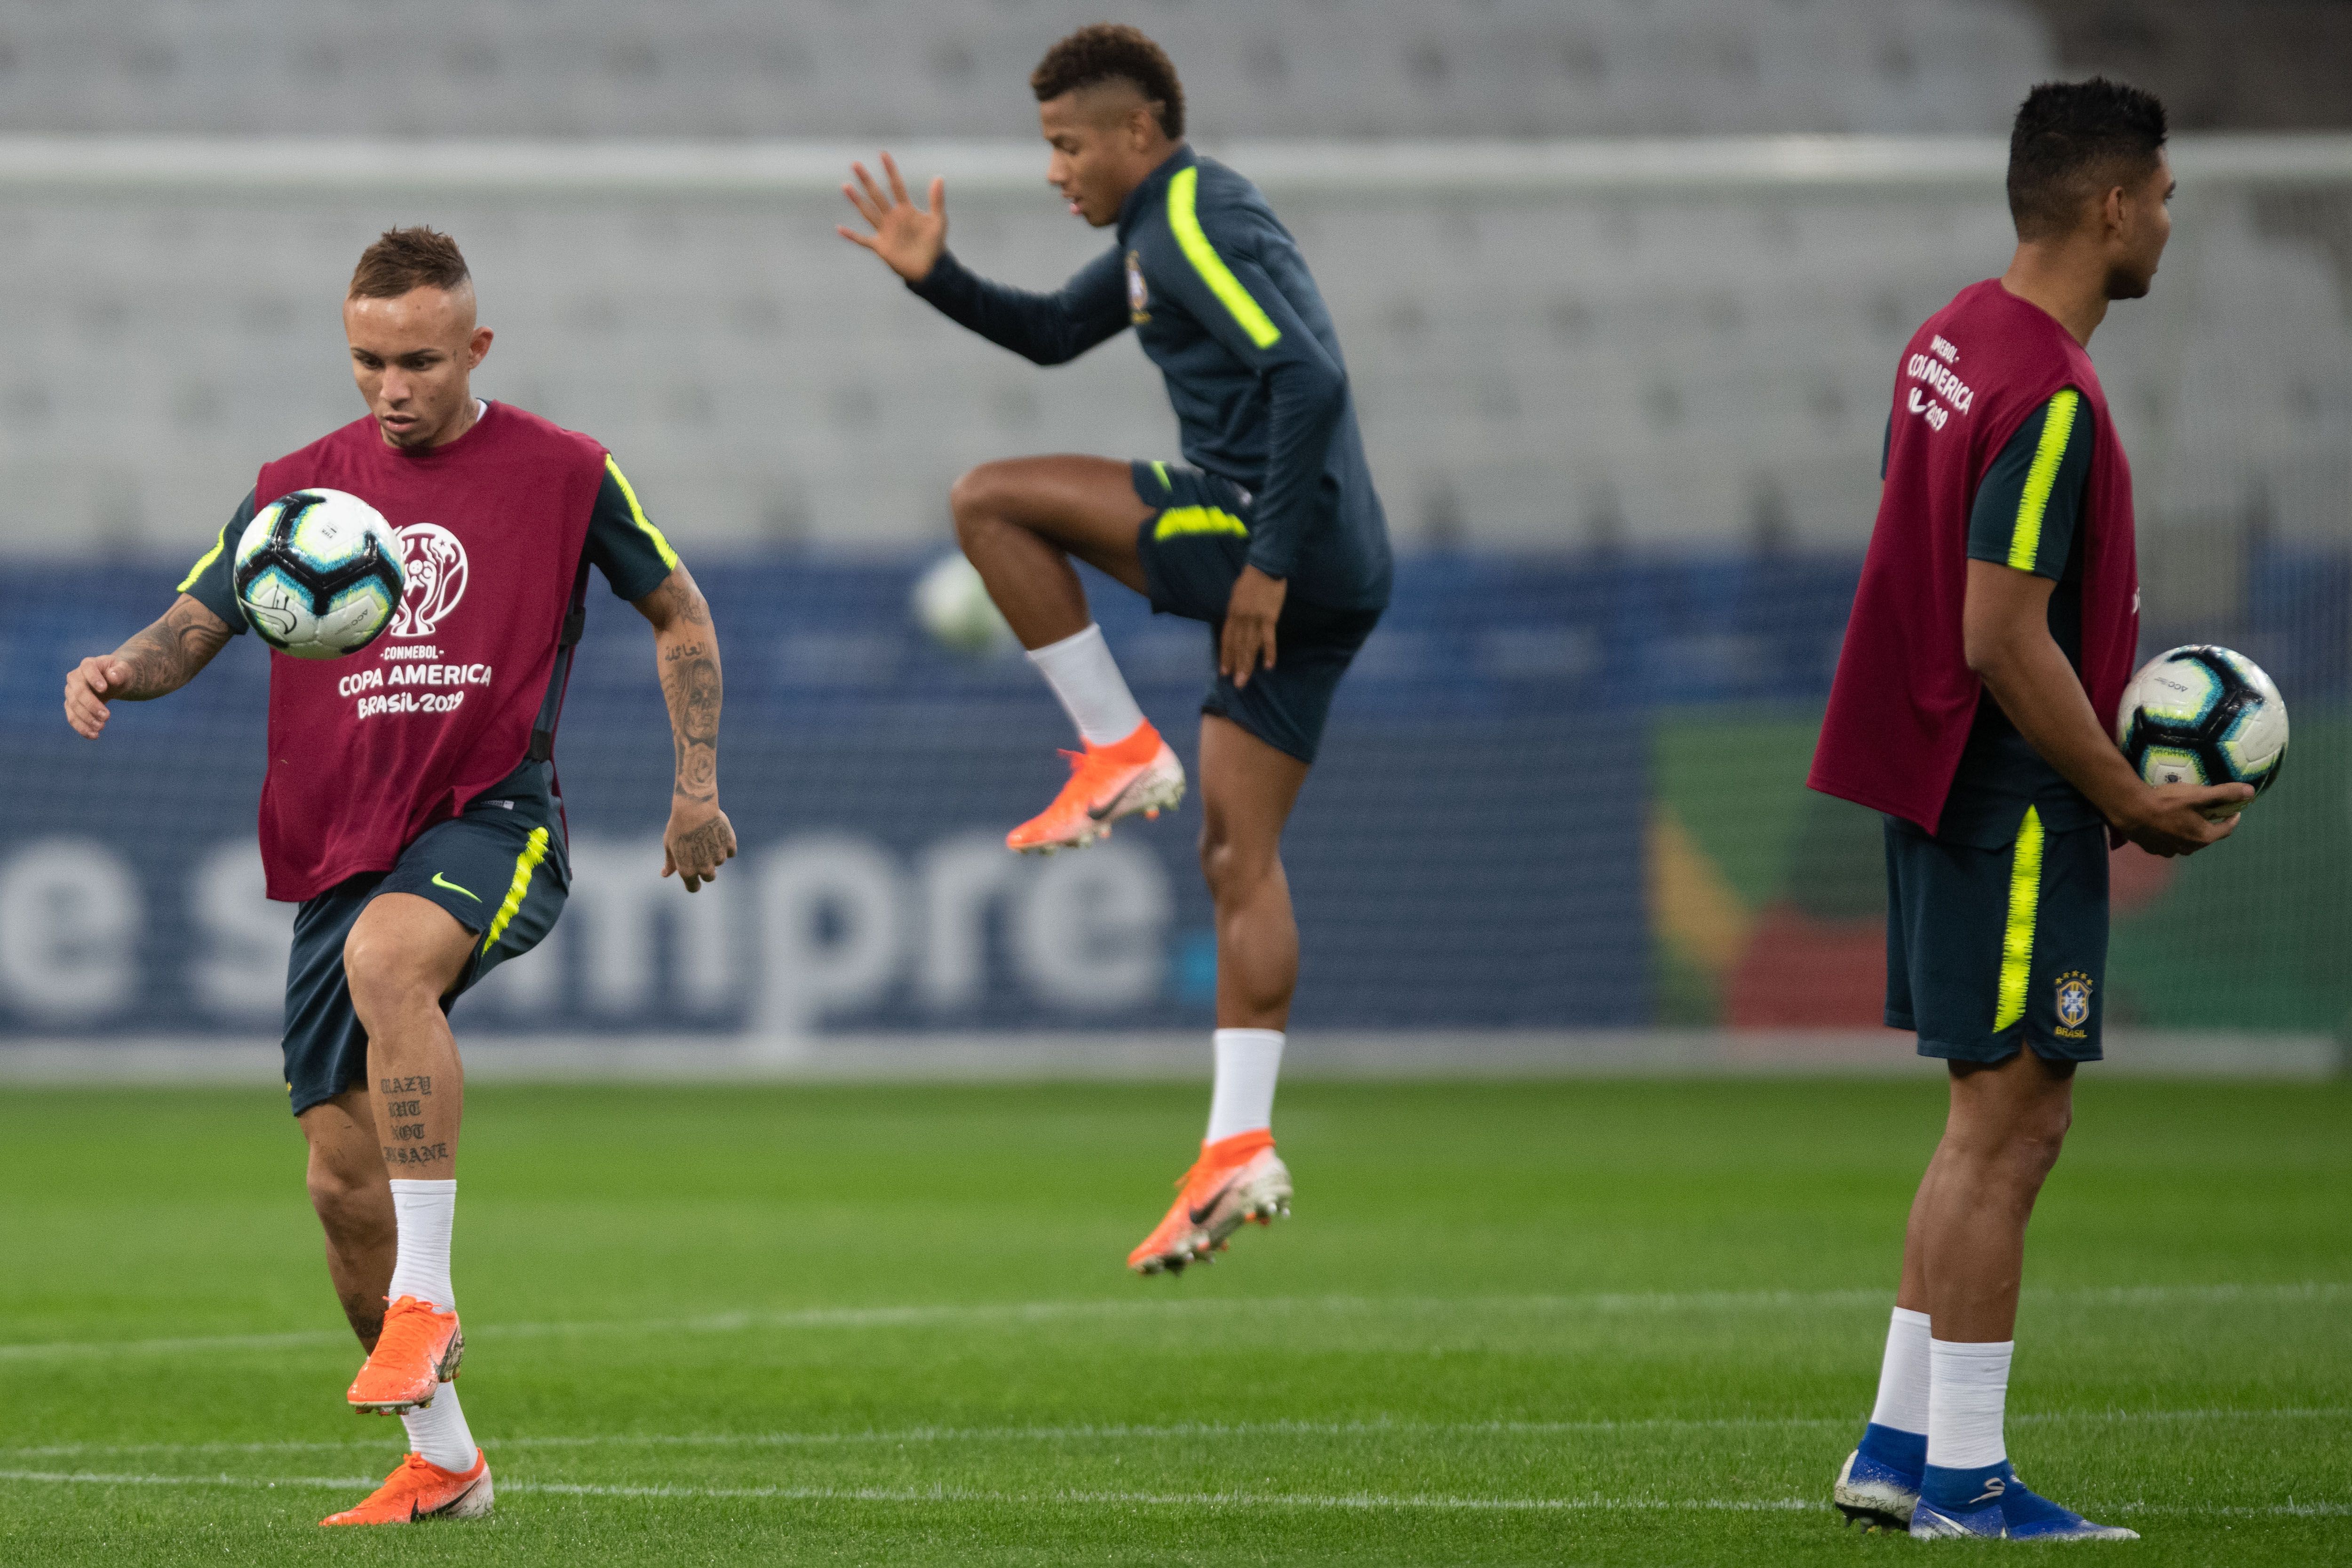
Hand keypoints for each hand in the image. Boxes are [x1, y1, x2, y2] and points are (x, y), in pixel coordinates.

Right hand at [63, 655, 132, 738]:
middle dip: (91, 705)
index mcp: (89, 664)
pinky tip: (93, 735)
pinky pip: (72, 718)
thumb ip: (121, 672)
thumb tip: (113, 676)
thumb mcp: (125, 670)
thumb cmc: (120, 673)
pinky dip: (81, 727)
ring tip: (101, 727)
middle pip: (78, 692)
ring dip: (86, 719)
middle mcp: (75, 677)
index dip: (94, 679)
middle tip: (107, 716)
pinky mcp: (72, 705)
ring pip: (73, 707)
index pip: (87, 669)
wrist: (114, 680)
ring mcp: (71, 692)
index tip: (104, 689)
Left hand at [662, 799, 737, 891]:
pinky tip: (717, 834)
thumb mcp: (669, 845)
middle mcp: (704, 867)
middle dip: (706, 870)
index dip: (694, 884)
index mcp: (687, 870)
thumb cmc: (678, 826)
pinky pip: (730, 851)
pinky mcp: (730, 845)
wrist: (694, 808)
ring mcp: (719, 856)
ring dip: (715, 854)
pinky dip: (726, 845)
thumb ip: (671, 863)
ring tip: (706, 836)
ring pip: (720, 861)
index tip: (694, 879)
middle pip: (710, 877)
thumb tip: (664, 874)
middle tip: (701, 854)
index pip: (693, 887)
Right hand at [837, 152, 946, 284]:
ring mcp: (885, 231)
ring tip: (845, 186)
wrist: (931, 269)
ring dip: (857, 200)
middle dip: (866, 180)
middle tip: (855, 164)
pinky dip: (852, 236)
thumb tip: (939, 177)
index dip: (890, 170)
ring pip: (868, 212)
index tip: (882, 154)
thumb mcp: (939, 221)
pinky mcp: (880, 246)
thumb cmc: (935, 244)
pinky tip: (839, 229)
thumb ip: (937, 200)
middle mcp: (892, 217)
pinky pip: (863, 240)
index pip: (896, 186)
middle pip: (877, 195)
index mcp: (906, 209)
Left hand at [1219, 567, 1285, 689]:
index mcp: (1232, 613)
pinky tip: (1268, 665)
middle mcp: (1241, 619)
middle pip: (1237, 646)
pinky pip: (1268, 638)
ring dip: (1248, 664)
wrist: (1265, 567)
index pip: (1227, 639)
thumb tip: (1235, 625)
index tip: (1224, 672)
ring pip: (1250, 645)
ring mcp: (1255, 619)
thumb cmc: (1251, 580)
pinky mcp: (1269, 618)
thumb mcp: (1236, 596)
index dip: (1226, 656)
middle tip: (1237, 684)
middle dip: (1236, 666)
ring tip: (1245, 679)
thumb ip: (1236, 612)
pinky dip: (1268, 652)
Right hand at [2115, 781, 2254, 856]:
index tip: (2234, 810)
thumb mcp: (2198, 794)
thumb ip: (2224, 793)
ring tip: (2183, 817)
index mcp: (2203, 837)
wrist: (2130, 810)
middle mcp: (2189, 848)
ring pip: (2186, 841)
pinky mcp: (2153, 849)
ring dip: (2189, 831)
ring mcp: (2169, 851)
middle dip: (2208, 824)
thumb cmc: (2166, 802)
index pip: (2226, 829)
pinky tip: (2164, 824)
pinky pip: (2168, 843)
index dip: (2232, 818)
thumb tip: (2251, 791)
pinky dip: (2171, 835)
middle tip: (2205, 811)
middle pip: (2205, 836)